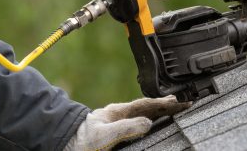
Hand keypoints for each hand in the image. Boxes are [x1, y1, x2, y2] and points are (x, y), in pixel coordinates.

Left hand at [64, 95, 190, 150]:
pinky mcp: (114, 131)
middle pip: (148, 107)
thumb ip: (126, 128)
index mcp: (118, 112)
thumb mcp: (104, 136)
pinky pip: (138, 121)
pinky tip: (152, 122)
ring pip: (144, 113)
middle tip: (184, 102)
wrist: (62, 144)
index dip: (166, 104)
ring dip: (160, 111)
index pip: (148, 105)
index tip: (182, 102)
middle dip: (167, 104)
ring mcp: (117, 122)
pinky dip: (150, 118)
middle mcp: (119, 114)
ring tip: (174, 109)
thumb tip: (148, 123)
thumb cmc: (79, 141)